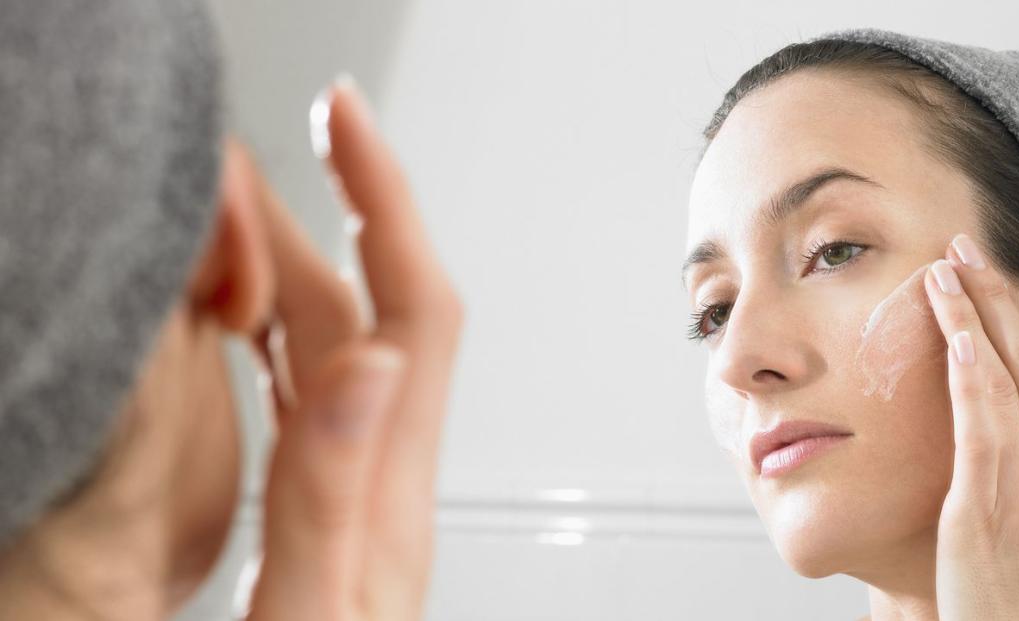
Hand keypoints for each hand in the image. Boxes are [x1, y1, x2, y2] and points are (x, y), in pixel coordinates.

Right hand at [231, 78, 461, 619]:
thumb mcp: (317, 613)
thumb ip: (332, 493)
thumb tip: (361, 360)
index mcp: (387, 492)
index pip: (411, 310)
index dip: (385, 202)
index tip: (347, 120)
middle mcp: (381, 480)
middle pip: (366, 312)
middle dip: (316, 217)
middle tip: (236, 161)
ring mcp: (352, 494)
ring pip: (331, 348)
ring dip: (287, 268)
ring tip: (223, 218)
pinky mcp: (318, 515)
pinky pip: (301, 398)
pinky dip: (267, 337)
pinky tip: (237, 325)